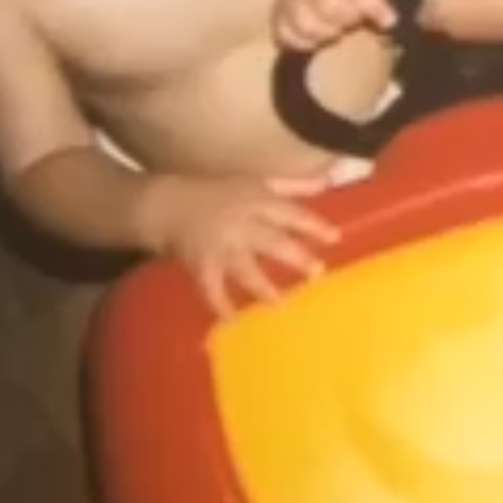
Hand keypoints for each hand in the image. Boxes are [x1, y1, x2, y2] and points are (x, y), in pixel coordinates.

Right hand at [144, 171, 339, 317]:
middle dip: (295, 257)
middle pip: (272, 241)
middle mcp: (240, 223)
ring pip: (245, 269)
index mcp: (256, 200)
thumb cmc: (218, 192)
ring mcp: (220, 246)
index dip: (313, 225)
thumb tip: (328, 181)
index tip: (334, 238)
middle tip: (317, 272)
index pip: (290, 212)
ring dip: (263, 287)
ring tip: (281, 301)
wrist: (168, 204)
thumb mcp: (256, 181)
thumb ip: (292, 185)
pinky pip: (212, 289)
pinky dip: (221, 305)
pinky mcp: (201, 266)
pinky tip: (233, 320)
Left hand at [417, 0, 502, 43]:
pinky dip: (484, 20)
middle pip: (440, 24)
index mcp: (436, 12)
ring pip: (463, 28)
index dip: (422, 0)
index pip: (419, 14)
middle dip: (442, 9)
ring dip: (464, 15)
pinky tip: (494, 4)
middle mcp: (452, 31)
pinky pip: (484, 31)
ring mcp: (477, 38)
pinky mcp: (499, 40)